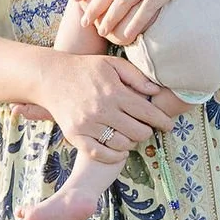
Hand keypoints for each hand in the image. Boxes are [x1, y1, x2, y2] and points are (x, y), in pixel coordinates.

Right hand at [33, 49, 181, 156]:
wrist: (51, 77)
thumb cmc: (85, 68)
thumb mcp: (113, 64)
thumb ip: (136, 77)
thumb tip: (156, 91)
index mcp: (114, 92)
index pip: (147, 112)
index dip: (162, 121)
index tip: (168, 125)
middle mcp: (102, 109)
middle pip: (137, 132)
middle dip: (147, 131)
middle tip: (147, 128)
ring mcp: (87, 124)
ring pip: (122, 144)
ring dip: (132, 143)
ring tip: (132, 136)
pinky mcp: (75, 135)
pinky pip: (100, 153)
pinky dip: (114, 155)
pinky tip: (120, 149)